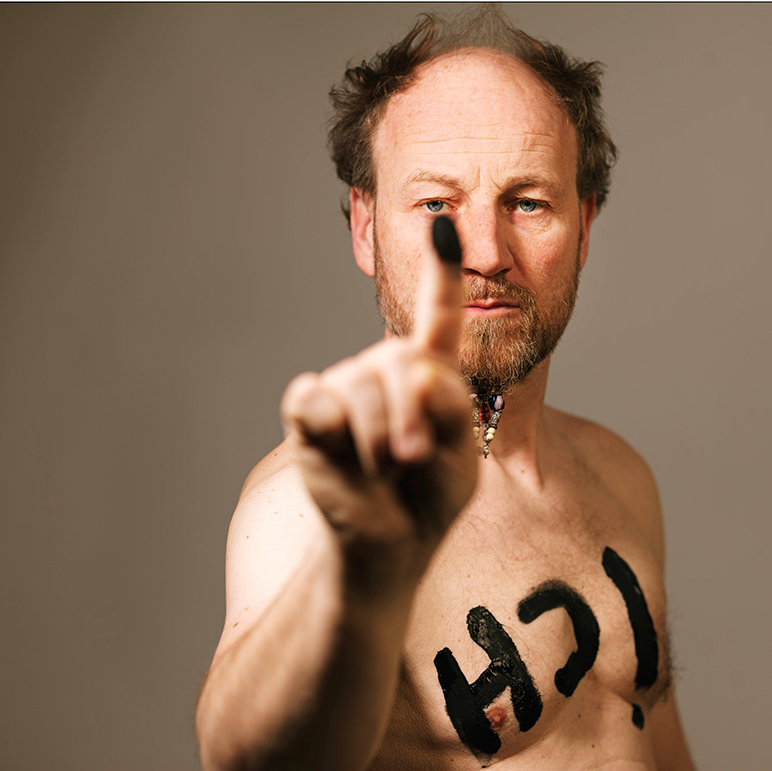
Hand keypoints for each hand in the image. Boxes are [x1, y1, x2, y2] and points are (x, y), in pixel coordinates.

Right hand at [281, 218, 477, 601]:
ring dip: (379, 441)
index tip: (444, 227)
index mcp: (432, 372)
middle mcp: (386, 368)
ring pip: (364, 387)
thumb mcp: (462, 455)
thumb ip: (452, 408)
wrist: (389, 543)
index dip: (442, 272)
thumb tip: (417, 373)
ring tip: (382, 470)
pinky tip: (339, 453)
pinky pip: (319, 402)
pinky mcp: (309, 410)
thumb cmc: (429, 496)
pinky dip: (336, 434)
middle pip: (403, 360)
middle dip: (415, 416)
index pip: (439, 315)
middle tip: (413, 459)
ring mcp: (344, 385)